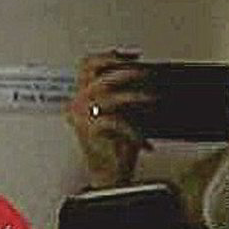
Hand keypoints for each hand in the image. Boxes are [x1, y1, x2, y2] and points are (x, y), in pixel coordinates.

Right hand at [66, 51, 155, 187]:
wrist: (109, 173)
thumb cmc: (115, 144)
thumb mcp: (121, 111)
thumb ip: (124, 92)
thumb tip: (143, 73)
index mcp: (80, 96)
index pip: (88, 65)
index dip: (110, 56)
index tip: (132, 55)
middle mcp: (77, 103)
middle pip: (94, 73)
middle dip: (122, 69)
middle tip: (143, 71)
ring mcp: (82, 116)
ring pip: (108, 94)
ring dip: (134, 95)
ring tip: (152, 99)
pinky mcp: (91, 130)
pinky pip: (117, 121)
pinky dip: (136, 130)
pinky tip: (145, 137)